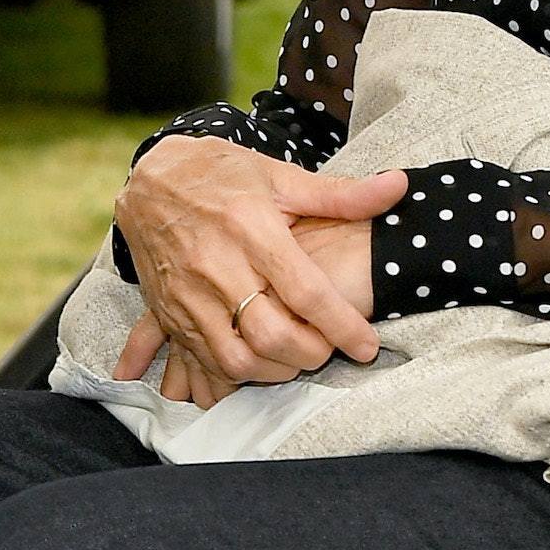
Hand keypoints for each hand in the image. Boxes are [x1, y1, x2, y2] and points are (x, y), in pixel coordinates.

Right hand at [112, 136, 403, 396]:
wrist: (150, 178)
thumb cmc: (224, 175)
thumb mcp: (280, 176)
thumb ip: (340, 194)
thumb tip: (399, 187)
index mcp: (252, 228)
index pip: (306, 291)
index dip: (342, 325)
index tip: (367, 346)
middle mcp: (218, 264)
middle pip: (271, 334)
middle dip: (309, 355)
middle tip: (329, 351)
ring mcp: (188, 292)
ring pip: (235, 357)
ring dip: (274, 371)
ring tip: (296, 359)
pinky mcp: (169, 311)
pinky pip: (202, 360)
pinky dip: (234, 374)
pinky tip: (258, 366)